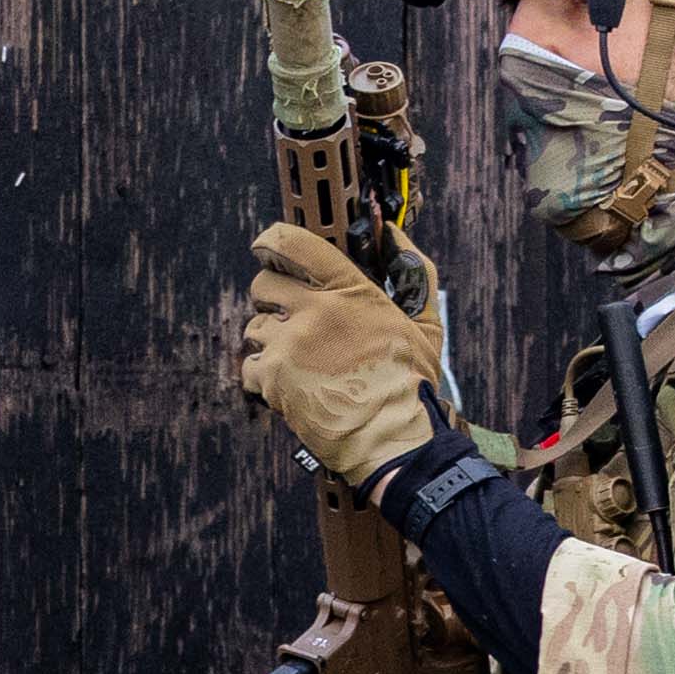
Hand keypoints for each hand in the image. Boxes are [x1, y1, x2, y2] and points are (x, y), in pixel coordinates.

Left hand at [238, 223, 451, 483]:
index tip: (267, 249)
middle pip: (263, 284)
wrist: (391, 440)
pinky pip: (249, 365)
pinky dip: (262, 375)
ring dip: (269, 339)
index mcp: (350, 291)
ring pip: (254, 326)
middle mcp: (313, 312)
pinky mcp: (272, 379)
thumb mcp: (425, 322)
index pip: (293, 244)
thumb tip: (395, 233)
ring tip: (298, 358)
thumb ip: (413, 271)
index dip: (271, 242)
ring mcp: (289, 345)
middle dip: (272, 298)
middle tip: (291, 317)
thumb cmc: (410, 384)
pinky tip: (288, 384)